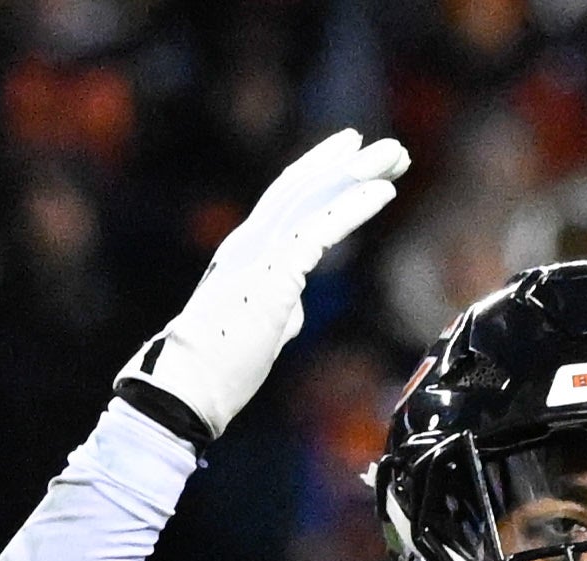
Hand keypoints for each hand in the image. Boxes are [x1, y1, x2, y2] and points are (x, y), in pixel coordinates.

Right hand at [116, 129, 409, 441]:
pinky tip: (383, 191)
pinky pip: (322, 228)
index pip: (288, 202)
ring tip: (397, 154)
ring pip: (313, 195)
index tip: (356, 162)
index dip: (324, 178)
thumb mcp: (259, 328)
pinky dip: (354, 206)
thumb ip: (279, 306)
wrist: (190, 386)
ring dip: (357, 173)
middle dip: (349, 165)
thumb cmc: (219, 368)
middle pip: (305, 188)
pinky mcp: (275, 269)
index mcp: (244, 253)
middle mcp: (250, 241)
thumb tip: (296, 306)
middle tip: (392, 148)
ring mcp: (260, 251)